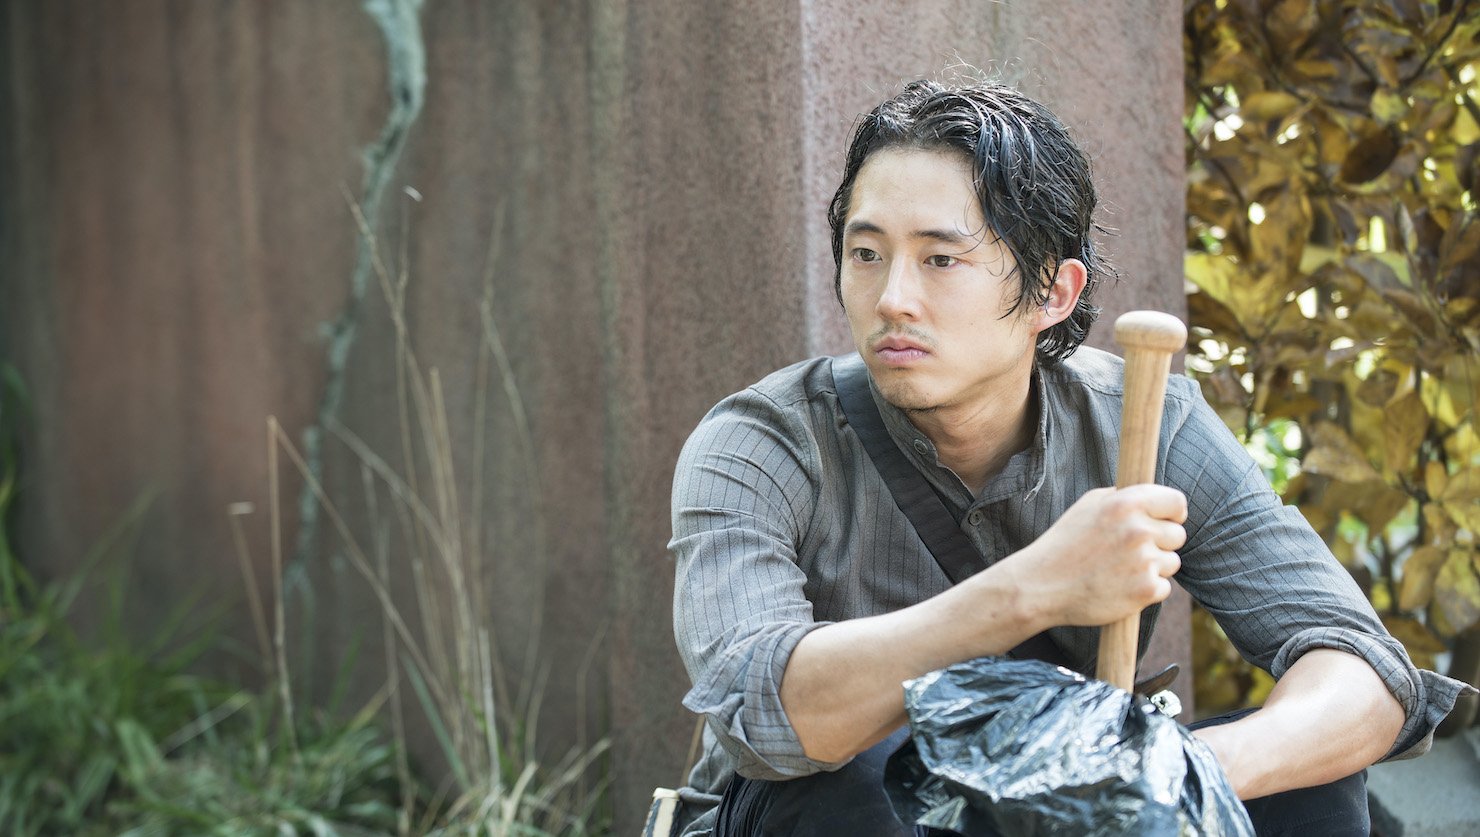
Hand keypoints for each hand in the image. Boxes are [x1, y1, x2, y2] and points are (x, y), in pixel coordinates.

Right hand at [1006, 485, 1186, 627]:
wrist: (1041, 585)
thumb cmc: (1065, 543)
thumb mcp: (1089, 506)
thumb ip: (1124, 497)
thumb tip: (1155, 498)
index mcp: (1126, 503)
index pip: (1177, 502)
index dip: (1174, 513)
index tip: (1168, 521)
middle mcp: (1138, 530)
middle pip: (1177, 535)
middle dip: (1160, 543)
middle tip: (1130, 551)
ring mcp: (1144, 562)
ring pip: (1171, 563)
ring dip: (1153, 568)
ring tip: (1119, 570)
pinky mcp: (1145, 591)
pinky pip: (1163, 588)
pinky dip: (1146, 590)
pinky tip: (1120, 587)